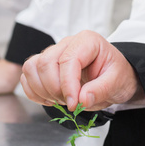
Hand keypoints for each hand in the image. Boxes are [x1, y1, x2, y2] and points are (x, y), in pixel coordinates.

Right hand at [20, 30, 143, 109]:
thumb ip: (101, 89)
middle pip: (45, 63)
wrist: (113, 78)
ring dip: (42, 90)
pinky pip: (27, 76)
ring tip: (61, 100)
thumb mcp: (117, 82)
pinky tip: (50, 100)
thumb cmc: (116, 75)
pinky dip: (34, 91)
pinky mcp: (44, 65)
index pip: (68, 60)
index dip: (67, 85)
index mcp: (87, 41)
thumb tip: (82, 99)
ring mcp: (53, 53)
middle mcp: (67, 43)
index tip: (73, 104)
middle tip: (70, 103)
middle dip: (54, 89)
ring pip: (31, 67)